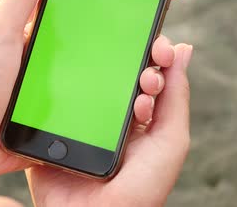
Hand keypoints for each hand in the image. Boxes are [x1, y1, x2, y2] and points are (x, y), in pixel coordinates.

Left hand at [0, 0, 193, 185]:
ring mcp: (73, 85)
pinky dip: (129, 104)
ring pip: (121, 75)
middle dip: (152, 38)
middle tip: (166, 44)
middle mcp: (68, 55)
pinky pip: (108, 107)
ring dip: (146, 73)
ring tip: (156, 77)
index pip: (100, 4)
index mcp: (52, 30)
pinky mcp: (74, 115)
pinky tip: (144, 104)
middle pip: (120, 40)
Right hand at [24, 44, 192, 206]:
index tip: (159, 50)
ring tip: (116, 88)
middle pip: (116, 70)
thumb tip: (185, 51)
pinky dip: (57, 84)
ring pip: (83, 79)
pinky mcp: (53, 127)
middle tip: (143, 74)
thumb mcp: (171, 140)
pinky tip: (70, 78)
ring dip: (97, 71)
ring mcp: (81, 118)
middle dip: (132, 61)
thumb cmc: (141, 187)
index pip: (146, 72)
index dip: (154, 56)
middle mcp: (110, 113)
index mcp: (139, 114)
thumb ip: (177, 97)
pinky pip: (51, 99)